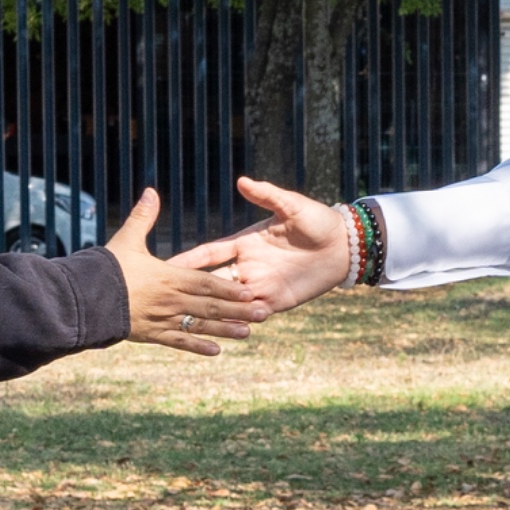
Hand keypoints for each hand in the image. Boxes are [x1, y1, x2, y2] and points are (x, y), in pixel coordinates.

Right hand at [107, 189, 265, 354]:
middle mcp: (170, 300)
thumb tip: (151, 191)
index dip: (230, 287)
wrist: (84, 298)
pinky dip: (197, 346)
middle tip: (263, 314)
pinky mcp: (151, 334)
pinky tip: (216, 350)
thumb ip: (143, 217)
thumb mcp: (126, 239)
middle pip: (210, 306)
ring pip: (199, 325)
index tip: (251, 290)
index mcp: (169, 276)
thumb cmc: (106, 267)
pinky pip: (178, 342)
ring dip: (225, 330)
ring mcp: (162, 319)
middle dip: (238, 310)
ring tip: (247, 333)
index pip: (207, 282)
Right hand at [171, 177, 351, 313]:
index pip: (209, 253)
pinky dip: (239, 320)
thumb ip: (267, 195)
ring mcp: (261, 285)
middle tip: (166, 299)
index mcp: (245, 243)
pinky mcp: (277, 300)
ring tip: (188, 319)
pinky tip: (223, 328)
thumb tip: (242, 181)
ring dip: (213, 308)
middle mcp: (248, 266)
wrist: (344, 245)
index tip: (166, 264)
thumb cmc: (317, 221)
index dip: (188, 259)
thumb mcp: (291, 206)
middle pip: (213, 281)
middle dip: (192, 289)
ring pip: (229, 301)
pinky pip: (253, 313)